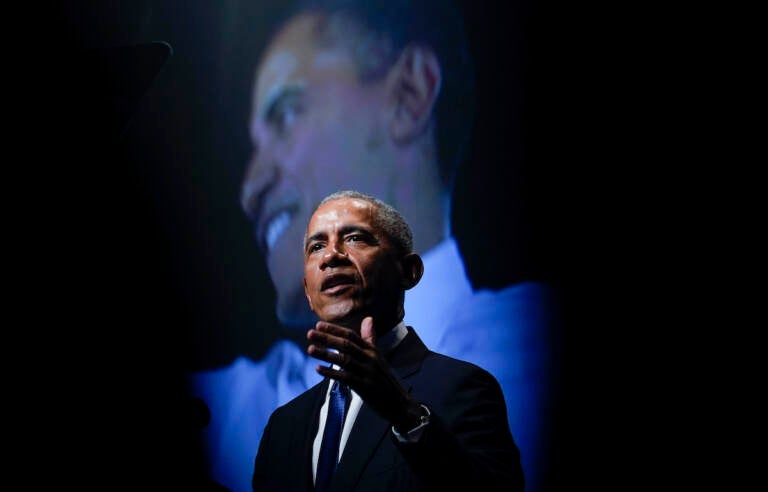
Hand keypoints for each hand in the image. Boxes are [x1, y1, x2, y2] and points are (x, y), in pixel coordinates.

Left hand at [307, 317, 421, 429]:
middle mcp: (370, 359)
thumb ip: (370, 339)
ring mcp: (367, 372)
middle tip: (310, 333)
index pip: (352, 335)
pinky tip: (318, 369)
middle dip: (327, 338)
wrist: (399, 403)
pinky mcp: (364, 387)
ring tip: (310, 349)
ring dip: (326, 353)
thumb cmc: (385, 380)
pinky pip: (345, 377)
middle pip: (346, 345)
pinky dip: (331, 373)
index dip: (335, 329)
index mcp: (372, 351)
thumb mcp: (379, 357)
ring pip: (344, 359)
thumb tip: (368, 319)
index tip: (319, 324)